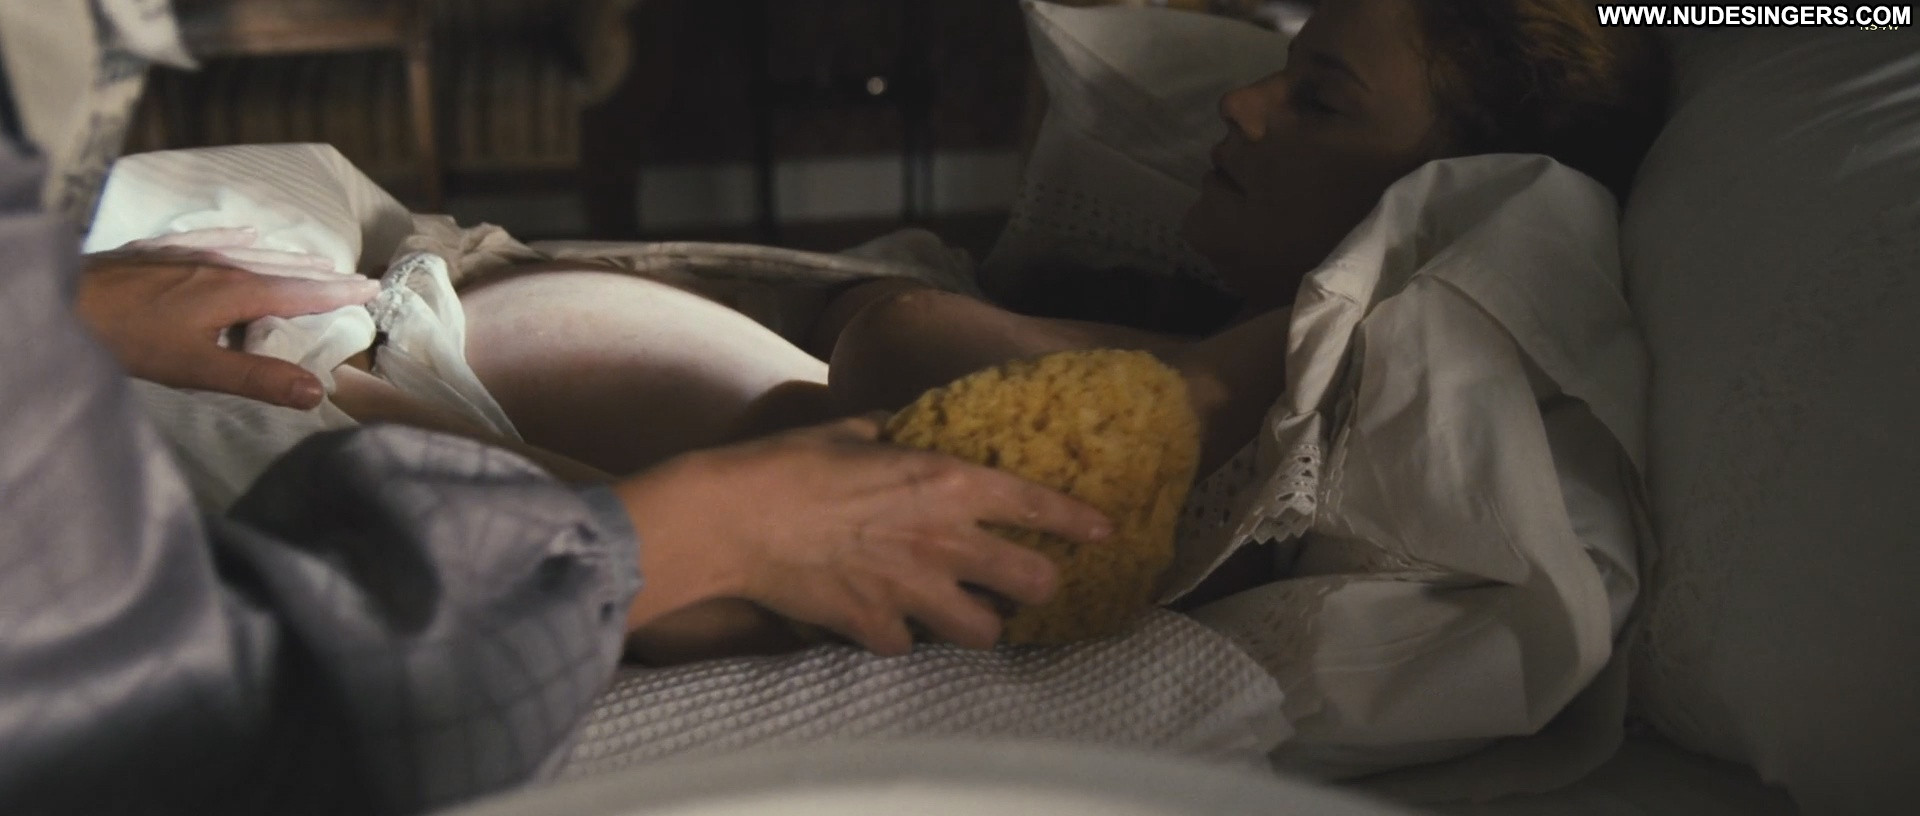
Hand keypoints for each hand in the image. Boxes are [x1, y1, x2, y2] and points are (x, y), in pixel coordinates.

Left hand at [76, 228, 380, 408]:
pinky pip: (211, 239)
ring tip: (313, 262)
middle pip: (281, 270)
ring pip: (250, 254)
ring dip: (287, 259)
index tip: (372, 288)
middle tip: (356, 276)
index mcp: (235, 292)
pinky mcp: (157, 253)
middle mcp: (218, 265)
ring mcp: (187, 254)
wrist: (60, 302)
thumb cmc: (127, 340)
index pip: (300, 293)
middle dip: (321, 275)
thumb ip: (258, 378)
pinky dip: (237, 239)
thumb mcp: (196, 369)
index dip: (338, 294)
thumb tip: (318, 390)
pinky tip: (245, 235)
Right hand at [615, 416, 1113, 655]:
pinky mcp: (875, 627)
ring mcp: (911, 591)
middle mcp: (942, 541)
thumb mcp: (853, 431)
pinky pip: (910, 645)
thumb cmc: (787, 463)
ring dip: (980, 622)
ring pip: (984, 632)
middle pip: (1032, 581)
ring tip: (965, 612)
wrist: (732, 519)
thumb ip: (894, 436)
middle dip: (1040, 583)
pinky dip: (903, 636)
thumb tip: (905, 429)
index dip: (1079, 522)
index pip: (1036, 506)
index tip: (1104, 532)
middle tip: (1030, 580)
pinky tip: (888, 618)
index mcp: (944, 481)